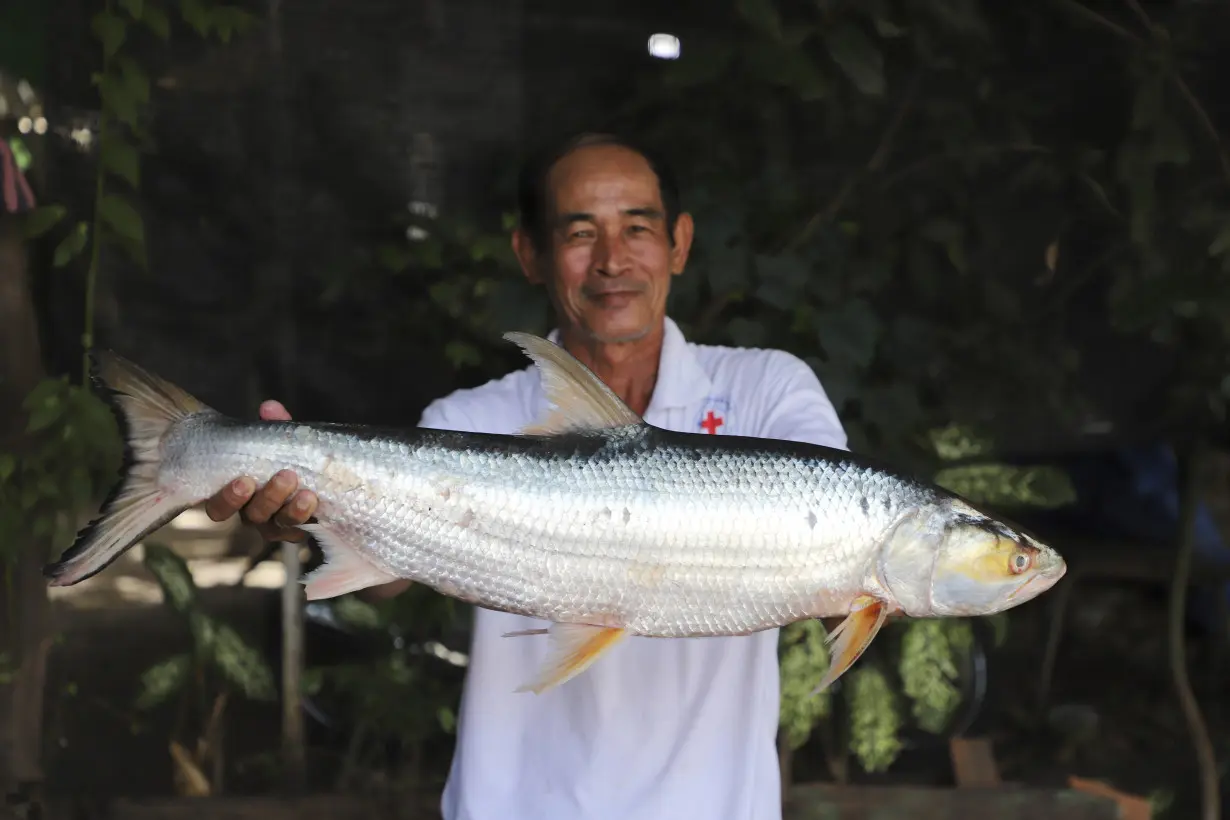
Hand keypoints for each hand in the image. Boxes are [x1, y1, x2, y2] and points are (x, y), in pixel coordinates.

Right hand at [203, 400, 318, 541]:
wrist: (317, 471)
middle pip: (252, 516)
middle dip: (269, 498)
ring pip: (276, 527)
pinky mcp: (298, 530)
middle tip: (286, 477)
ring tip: (308, 494)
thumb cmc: (285, 455)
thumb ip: (275, 426)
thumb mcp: (280, 439)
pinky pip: (300, 533)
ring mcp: (275, 525)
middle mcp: (252, 513)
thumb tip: (269, 408)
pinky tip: (319, 507)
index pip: (219, 507)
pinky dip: (309, 521)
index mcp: (237, 493)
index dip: (228, 498)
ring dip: (292, 511)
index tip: (244, 480)